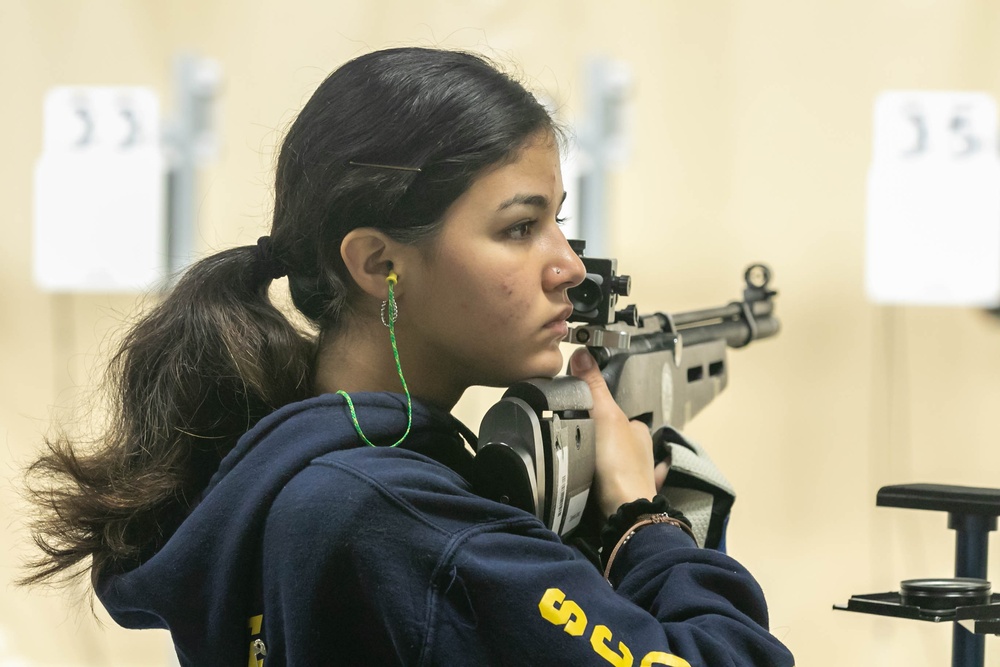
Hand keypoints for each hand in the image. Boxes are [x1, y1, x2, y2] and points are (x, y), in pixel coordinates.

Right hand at [569, 348, 657, 517]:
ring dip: (604, 462)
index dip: (601, 411)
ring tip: (583, 461)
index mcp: (639, 431)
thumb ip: (593, 387)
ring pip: (616, 462)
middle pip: (616, 438)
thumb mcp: (604, 415)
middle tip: (578, 440)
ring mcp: (635, 476)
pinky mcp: (625, 496)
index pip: (619, 413)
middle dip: (602, 439)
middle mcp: (641, 453)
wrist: (623, 511)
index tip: (583, 414)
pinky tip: (597, 484)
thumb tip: (583, 354)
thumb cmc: (620, 466)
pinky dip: (608, 484)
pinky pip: (615, 486)